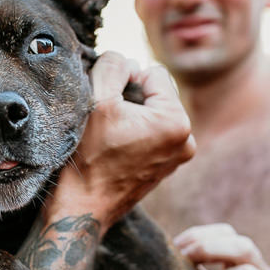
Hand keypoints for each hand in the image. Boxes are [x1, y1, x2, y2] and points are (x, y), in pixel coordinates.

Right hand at [51, 53, 193, 231]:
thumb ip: (113, 65)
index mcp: (177, 122)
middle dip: (130, 99)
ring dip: (130, 116)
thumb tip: (125, 61)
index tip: (107, 105)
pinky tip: (115, 149)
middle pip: (156, 92)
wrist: (82, 208)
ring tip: (110, 136)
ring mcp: (178, 156)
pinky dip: (133, 133)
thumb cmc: (88, 158)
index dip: (124, 81)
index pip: (153, 72)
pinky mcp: (165, 167)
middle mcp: (187, 140)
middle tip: (106, 123)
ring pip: (151, 112)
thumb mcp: (97, 101)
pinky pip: (150, 133)